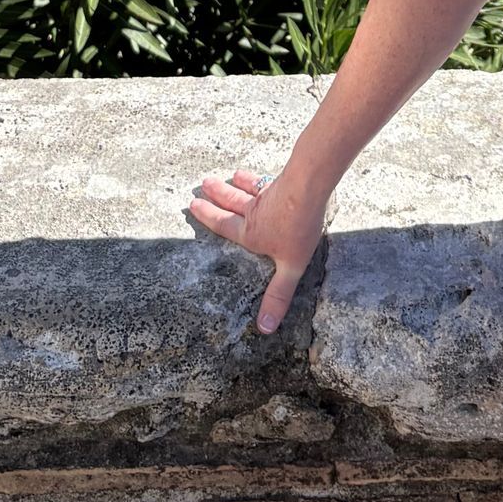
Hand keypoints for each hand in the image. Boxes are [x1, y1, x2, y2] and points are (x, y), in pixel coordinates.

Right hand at [186, 165, 327, 334]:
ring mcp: (266, 196)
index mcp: (252, 234)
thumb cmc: (299, 228)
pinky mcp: (279, 182)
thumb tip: (264, 328)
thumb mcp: (290, 267)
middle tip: (198, 189)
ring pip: (242, 192)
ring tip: (212, 180)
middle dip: (215, 199)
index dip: (208, 217)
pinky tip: (246, 173)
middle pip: (230, 205)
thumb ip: (278, 295)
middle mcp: (254, 214)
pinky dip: (252, 178)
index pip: (225, 226)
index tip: (193, 205)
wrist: (309, 188)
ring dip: (228, 187)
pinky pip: (260, 181)